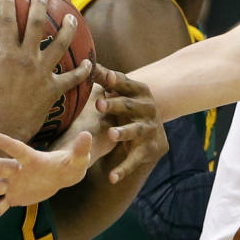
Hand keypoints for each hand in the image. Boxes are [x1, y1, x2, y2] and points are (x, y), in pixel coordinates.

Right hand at [0, 0, 91, 141]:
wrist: (2, 129)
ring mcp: (43, 74)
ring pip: (61, 46)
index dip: (7, 6)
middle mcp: (28, 60)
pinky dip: (81, 71)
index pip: (8, 22)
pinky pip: (72, 79)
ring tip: (72, 19)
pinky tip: (88, 62)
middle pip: (38, 26)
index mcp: (7, 55)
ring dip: (68, 30)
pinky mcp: (54, 90)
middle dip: (40, 7)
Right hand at [0, 130, 92, 229]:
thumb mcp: (77, 159)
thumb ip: (80, 149)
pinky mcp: (14, 198)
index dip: (8, 144)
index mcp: (32, 158)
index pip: (19, 150)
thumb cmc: (69, 164)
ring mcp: (14, 184)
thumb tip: (87, 136)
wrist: (60, 177)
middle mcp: (18, 170)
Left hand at [92, 64, 168, 183]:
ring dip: (123, 132)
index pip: (127, 83)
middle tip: (99, 104)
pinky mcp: (148, 150)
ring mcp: (149, 130)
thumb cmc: (127, 107)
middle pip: (129, 106)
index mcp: (140, 91)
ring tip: (112, 134)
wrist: (152, 133)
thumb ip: (105, 78)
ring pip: (135, 131)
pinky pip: (134, 160)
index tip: (106, 77)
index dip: (117, 81)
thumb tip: (87, 61)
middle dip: (115, 105)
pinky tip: (112, 177)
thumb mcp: (120, 93)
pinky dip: (123, 169)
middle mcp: (148, 109)